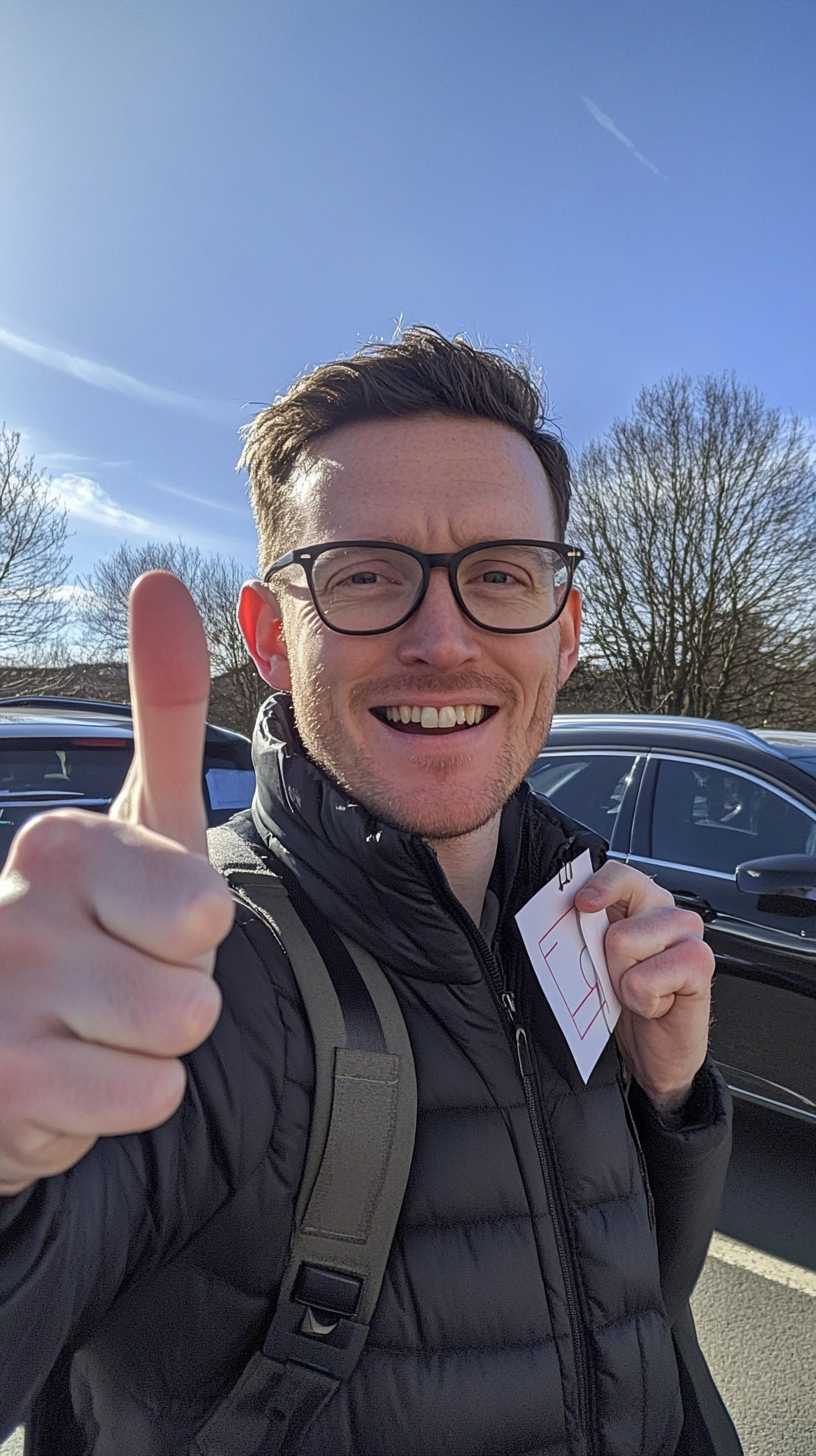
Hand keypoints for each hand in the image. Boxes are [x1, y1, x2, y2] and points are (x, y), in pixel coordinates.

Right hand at [0, 573, 234, 1194]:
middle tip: (117, 990)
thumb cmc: (100, 932)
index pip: (203, 909)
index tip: (138, 930)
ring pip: (171, 1049)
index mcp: (60, 844)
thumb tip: (165, 582)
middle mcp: (13, 911)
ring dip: (148, 1057)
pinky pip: (142, 1101)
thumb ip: (163, 712)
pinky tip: (67, 1078)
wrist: (15, 1050)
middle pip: (193, 989)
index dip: (191, 936)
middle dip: (173, 1001)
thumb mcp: (143, 823)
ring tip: (93, 1033)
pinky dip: (119, 1105)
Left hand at [574, 861, 713, 1111]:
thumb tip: (569, 913)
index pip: (620, 874)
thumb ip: (589, 931)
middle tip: (622, 978)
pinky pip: (646, 978)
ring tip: (641, 992)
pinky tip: (658, 1005)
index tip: (583, 904)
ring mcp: (689, 935)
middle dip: (608, 957)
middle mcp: (668, 913)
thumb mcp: (599, 962)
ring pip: (625, 943)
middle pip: (616, 919)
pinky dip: (644, 1000)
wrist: (656, 1053)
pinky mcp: (702, 963)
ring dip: (624, 981)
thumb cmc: (628, 1003)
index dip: (600, 887)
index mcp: (643, 904)